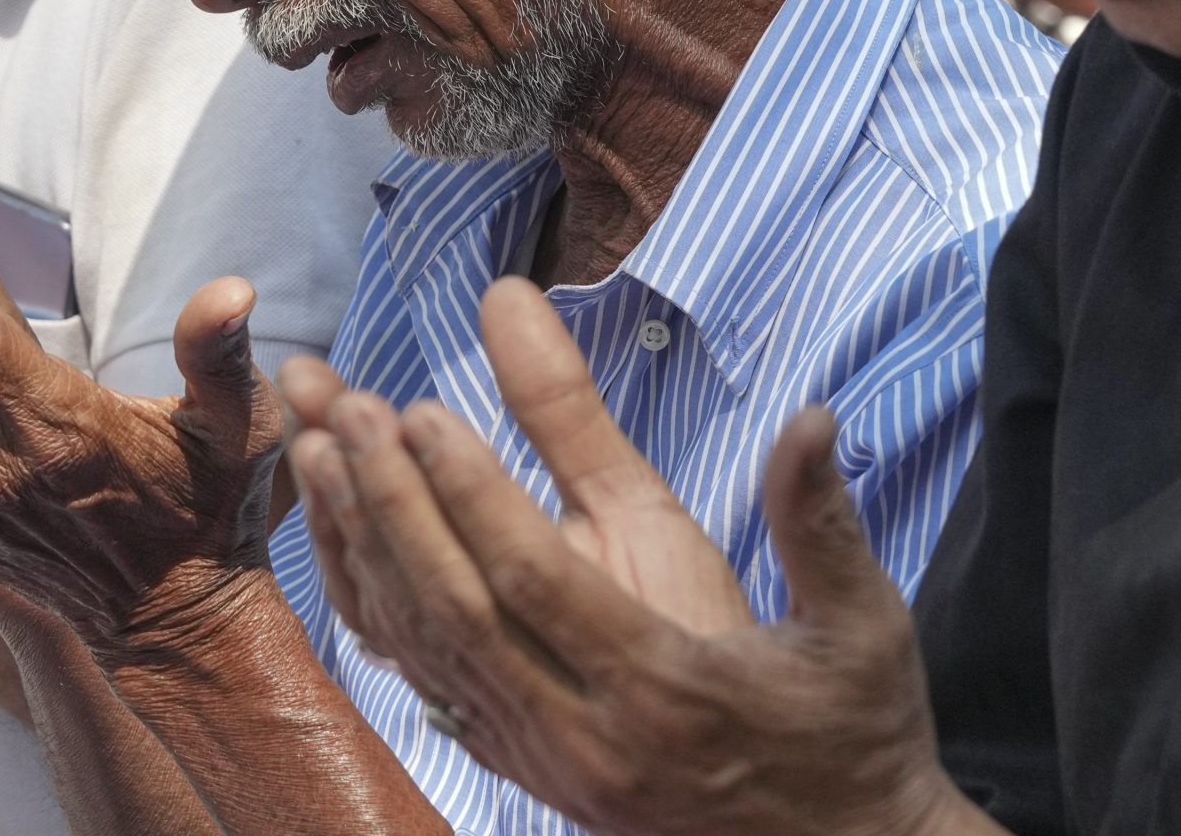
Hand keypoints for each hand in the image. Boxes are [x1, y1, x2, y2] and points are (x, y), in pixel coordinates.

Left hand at [285, 280, 987, 835]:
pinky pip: (432, 686)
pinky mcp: (531, 773)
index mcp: (667, 690)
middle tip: (344, 407)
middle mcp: (590, 737)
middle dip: (392, 502)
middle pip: (460, 609)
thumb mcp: (863, 627)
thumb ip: (823, 524)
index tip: (419, 410)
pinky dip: (378, 607)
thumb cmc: (856, 734)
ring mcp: (551, 764)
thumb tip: (813, 418)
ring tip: (317, 449)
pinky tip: (341, 539)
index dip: (471, 493)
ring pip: (428, 648)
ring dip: (365, 544)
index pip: (539, 582)